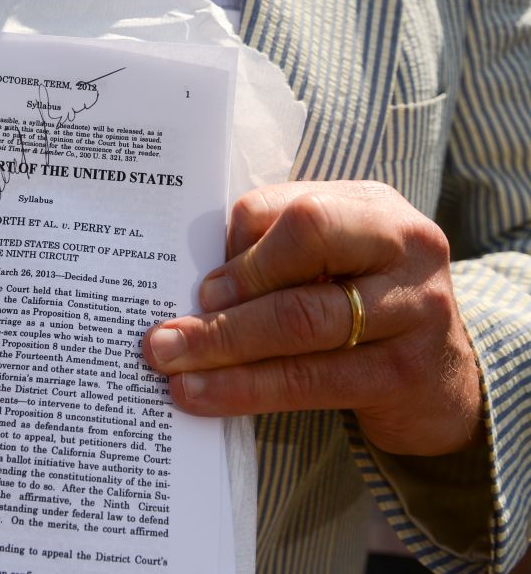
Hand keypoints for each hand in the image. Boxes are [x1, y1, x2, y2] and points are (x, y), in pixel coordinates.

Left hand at [143, 181, 481, 455]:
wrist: (441, 379)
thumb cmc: (361, 307)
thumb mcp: (331, 264)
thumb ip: (274, 255)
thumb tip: (189, 282)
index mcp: (374, 208)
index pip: (295, 208)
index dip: (239, 245)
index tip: (198, 285)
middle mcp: (404, 245)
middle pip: (303, 248)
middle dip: (224, 295)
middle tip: (163, 334)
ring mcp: (413, 308)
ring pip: (302, 321)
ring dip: (223, 346)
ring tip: (170, 366)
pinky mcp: (404, 372)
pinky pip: (312, 380)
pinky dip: (248, 389)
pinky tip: (204, 396)